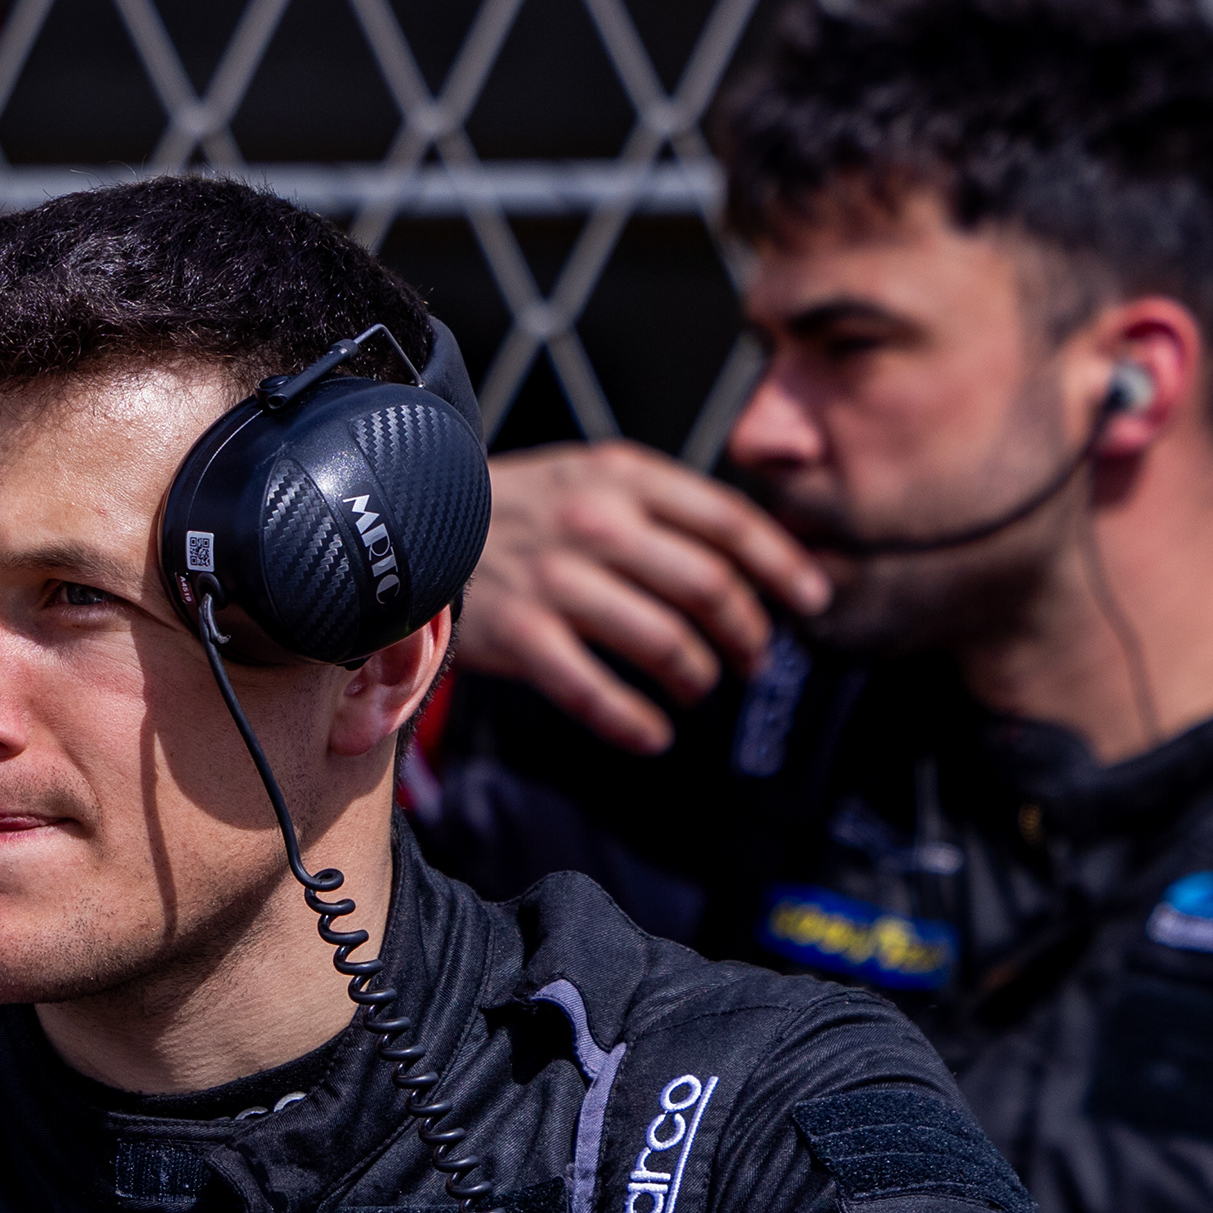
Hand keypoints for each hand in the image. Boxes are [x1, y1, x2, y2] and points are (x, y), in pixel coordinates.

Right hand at [460, 441, 830, 753]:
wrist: (401, 526)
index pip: (729, 521)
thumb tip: (742, 559)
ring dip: (697, 676)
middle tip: (753, 658)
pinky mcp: (517, 634)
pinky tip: (652, 735)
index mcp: (620, 476)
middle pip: (708, 586)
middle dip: (747, 633)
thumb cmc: (509, 509)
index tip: (810, 602)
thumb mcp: (584, 476)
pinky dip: (633, 722)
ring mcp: (554, 580)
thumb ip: (656, 504)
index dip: (782, 567)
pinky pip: (594, 690)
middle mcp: (594, 523)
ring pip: (663, 641)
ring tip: (699, 688)